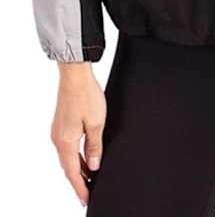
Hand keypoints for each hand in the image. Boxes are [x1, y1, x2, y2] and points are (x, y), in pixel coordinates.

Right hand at [50, 63, 106, 207]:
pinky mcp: (61, 124)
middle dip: (79, 181)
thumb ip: (95, 147)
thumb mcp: (97, 123)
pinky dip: (75, 156)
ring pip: (68, 157)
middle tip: (89, 192)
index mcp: (66, 142)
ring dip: (78, 168)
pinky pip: (67, 147)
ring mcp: (57, 131)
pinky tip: (85, 156)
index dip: (81, 188)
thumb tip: (94, 166)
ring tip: (91, 176)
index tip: (87, 199)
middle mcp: (58, 139)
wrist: (75, 74)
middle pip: (68, 167)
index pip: (73, 173)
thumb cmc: (87, 95)